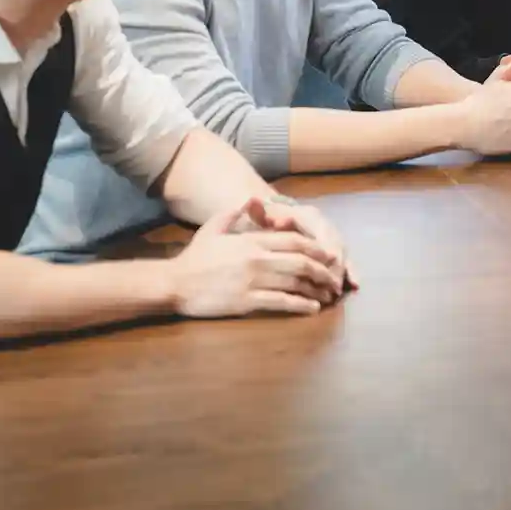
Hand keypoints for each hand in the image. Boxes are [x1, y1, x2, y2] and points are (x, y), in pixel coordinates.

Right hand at [167, 198, 345, 318]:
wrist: (175, 283)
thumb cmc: (195, 257)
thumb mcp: (212, 228)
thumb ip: (233, 213)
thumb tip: (248, 201)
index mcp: (252, 240)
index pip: (293, 241)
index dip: (316, 248)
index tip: (330, 255)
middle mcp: (257, 258)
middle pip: (301, 262)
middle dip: (323, 270)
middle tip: (335, 278)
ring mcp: (253, 280)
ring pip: (295, 282)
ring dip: (316, 289)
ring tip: (328, 295)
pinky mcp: (247, 301)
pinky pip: (281, 302)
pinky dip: (300, 305)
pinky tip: (311, 308)